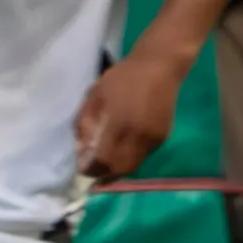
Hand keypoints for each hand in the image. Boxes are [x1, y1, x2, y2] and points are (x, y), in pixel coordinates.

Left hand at [72, 45, 186, 179]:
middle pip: (119, 169)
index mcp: (120, 123)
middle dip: (104, 175)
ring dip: (117, 170)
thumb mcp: (95, 94)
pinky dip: (128, 160)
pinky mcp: (162, 138)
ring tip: (103, 165)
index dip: (91, 169)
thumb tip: (80, 148)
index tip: (81, 168)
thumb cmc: (123, 77)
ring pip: (133, 166)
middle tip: (92, 172)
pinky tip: (119, 153)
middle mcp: (139, 136)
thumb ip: (85, 122)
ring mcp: (153, 139)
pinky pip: (142, 157)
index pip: (104, 159)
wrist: (159, 67)